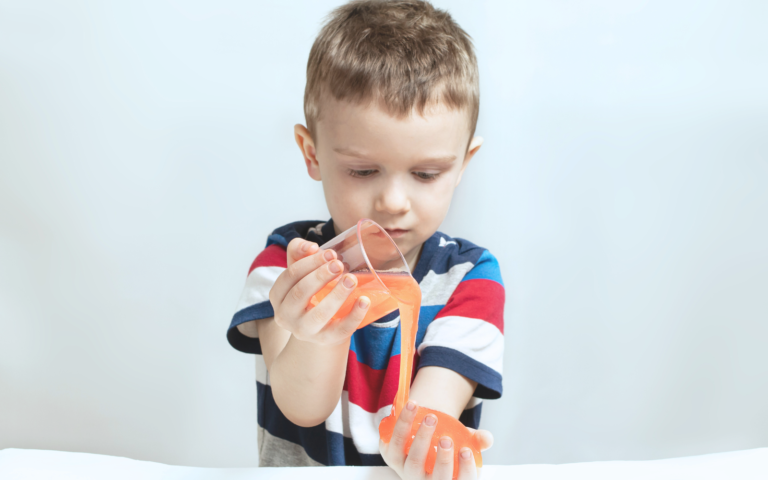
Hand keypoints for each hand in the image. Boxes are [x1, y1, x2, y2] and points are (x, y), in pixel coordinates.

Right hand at [268, 238, 369, 345]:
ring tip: (351, 279)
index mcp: (278, 296)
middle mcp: (286, 316)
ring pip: (320, 314)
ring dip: (337, 294)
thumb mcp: (299, 271)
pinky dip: (355, 315)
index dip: (310, 262)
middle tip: (339, 264)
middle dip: (320, 276)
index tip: (330, 253)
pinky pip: (341, 330)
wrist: (318, 326)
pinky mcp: (326, 339)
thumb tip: (312, 247)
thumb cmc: (309, 292)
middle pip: (300, 293)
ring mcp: (306, 331)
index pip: (290, 276)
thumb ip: (299, 251)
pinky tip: (364, 300)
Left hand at [379, 400, 493, 479]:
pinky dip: (403, 423)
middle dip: (442, 460)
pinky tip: (412, 407)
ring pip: (414, 461)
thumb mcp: (464, 440)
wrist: (417, 434)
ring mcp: (406, 470)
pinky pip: (396, 441)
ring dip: (422, 438)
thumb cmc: (445, 443)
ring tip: (431, 417)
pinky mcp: (390, 455)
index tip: (467, 451)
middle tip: (447, 439)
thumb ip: (477, 440)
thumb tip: (486, 438)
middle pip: (436, 478)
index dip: (465, 471)